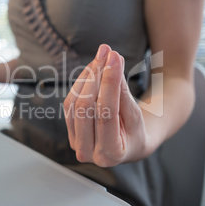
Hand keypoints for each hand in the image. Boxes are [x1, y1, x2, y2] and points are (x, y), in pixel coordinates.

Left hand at [64, 44, 148, 166]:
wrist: (128, 145)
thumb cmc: (135, 131)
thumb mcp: (135, 115)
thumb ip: (123, 93)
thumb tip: (113, 62)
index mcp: (110, 154)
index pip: (106, 113)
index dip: (110, 82)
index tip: (115, 58)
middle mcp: (88, 152)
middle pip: (86, 107)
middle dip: (96, 75)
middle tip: (107, 51)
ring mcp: (75, 142)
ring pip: (74, 102)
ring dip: (87, 76)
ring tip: (102, 56)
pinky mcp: (69, 130)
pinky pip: (70, 102)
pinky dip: (81, 83)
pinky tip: (93, 69)